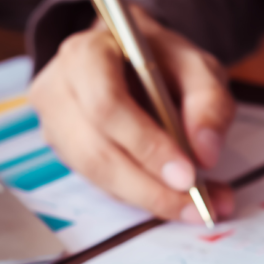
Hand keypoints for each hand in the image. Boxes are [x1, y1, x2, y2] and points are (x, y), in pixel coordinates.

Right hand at [29, 5, 235, 221]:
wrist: (129, 59)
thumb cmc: (160, 60)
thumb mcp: (196, 66)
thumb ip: (209, 102)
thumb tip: (205, 154)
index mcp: (87, 54)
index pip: (106, 104)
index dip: (145, 144)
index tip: (186, 175)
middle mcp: (59, 90)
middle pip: (95, 151)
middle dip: (148, 186)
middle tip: (194, 204)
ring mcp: (55, 124)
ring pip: (96, 175)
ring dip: (146, 198)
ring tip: (192, 209)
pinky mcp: (63, 151)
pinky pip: (100, 183)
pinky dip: (139, 196)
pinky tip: (173, 200)